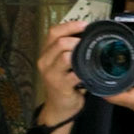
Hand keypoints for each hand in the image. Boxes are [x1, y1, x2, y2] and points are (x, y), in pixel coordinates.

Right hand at [34, 19, 87, 133]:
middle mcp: (45, 61)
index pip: (53, 32)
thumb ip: (69, 51)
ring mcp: (51, 74)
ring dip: (79, 53)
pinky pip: (74, 73)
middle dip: (76, 39)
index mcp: (46, 53)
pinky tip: (89, 71)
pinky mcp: (60, 85)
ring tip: (88, 56)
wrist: (59, 108)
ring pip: (65, 55)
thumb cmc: (64, 85)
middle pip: (59, 41)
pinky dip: (84, 71)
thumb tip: (87, 36)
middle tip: (89, 42)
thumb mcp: (63, 65)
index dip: (70, 25)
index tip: (85, 24)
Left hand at [105, 53, 133, 133]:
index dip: (105, 86)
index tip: (97, 74)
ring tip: (107, 66)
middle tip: (99, 62)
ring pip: (116, 95)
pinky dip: (119, 86)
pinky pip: (123, 95)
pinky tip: (120, 75)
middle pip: (113, 94)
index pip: (119, 95)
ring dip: (110, 83)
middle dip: (104, 80)